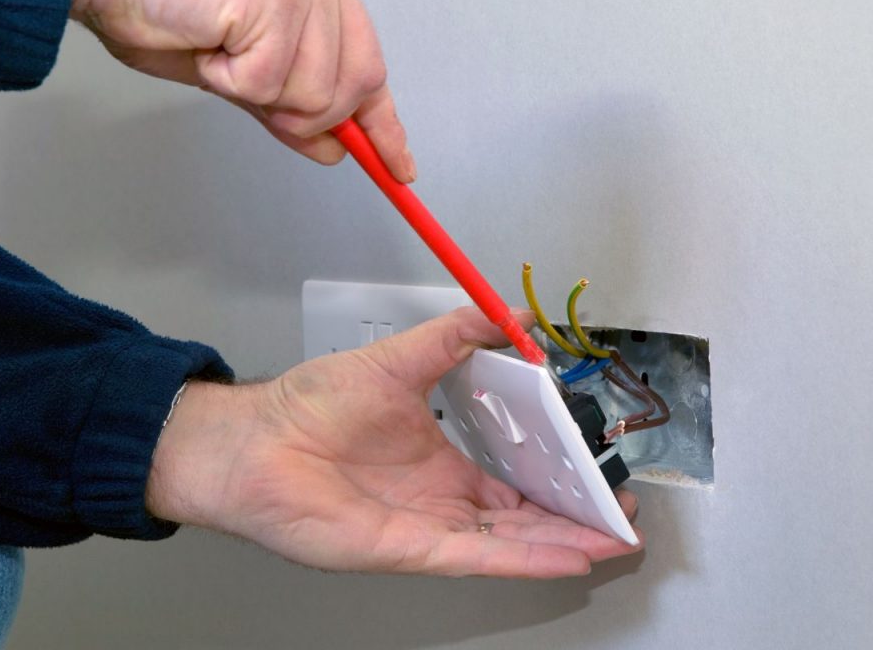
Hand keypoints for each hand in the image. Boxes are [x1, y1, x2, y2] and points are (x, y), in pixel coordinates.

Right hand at [70, 0, 413, 181]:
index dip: (383, 124)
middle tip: (252, 84)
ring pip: (316, 93)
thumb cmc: (161, 0)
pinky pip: (271, 84)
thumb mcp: (241, 67)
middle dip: (307, 114)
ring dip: (259, 93)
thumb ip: (293, 104)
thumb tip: (333, 145)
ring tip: (220, 49)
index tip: (399, 166)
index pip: (369, 63)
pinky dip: (231, 81)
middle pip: (356, 85)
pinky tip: (209, 43)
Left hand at [146, 308, 642, 577]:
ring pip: (510, 540)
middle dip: (574, 515)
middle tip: (619, 512)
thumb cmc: (309, 404)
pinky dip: (525, 557)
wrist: (252, 440)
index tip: (594, 468)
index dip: (557, 475)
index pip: (515, 476)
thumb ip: (454, 335)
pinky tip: (565, 556)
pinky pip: (478, 557)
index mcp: (442, 458)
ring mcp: (427, 527)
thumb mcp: (398, 358)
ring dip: (563, 540)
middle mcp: (440, 498)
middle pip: (523, 515)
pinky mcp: (408, 549)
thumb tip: (508, 314)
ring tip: (611, 538)